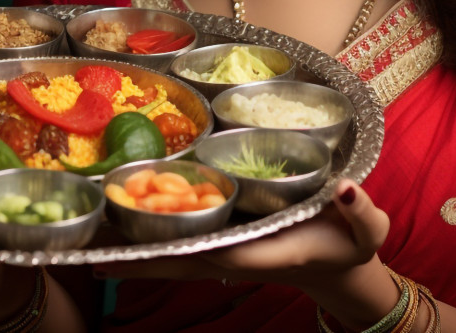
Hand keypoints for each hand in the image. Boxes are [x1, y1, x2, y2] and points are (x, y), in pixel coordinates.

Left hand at [93, 178, 388, 288]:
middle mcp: (237, 256)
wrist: (339, 266)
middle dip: (137, 261)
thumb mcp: (368, 229)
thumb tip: (345, 190)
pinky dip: (148, 245)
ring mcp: (224, 256)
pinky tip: (117, 237)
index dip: (187, 246)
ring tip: (88, 251)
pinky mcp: (220, 249)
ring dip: (133, 256)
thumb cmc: (352, 245)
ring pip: (171, 258)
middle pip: (179, 261)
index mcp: (267, 250)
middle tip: (90, 257)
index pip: (222, 252)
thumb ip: (361, 211)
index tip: (151, 241)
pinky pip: (178, 248)